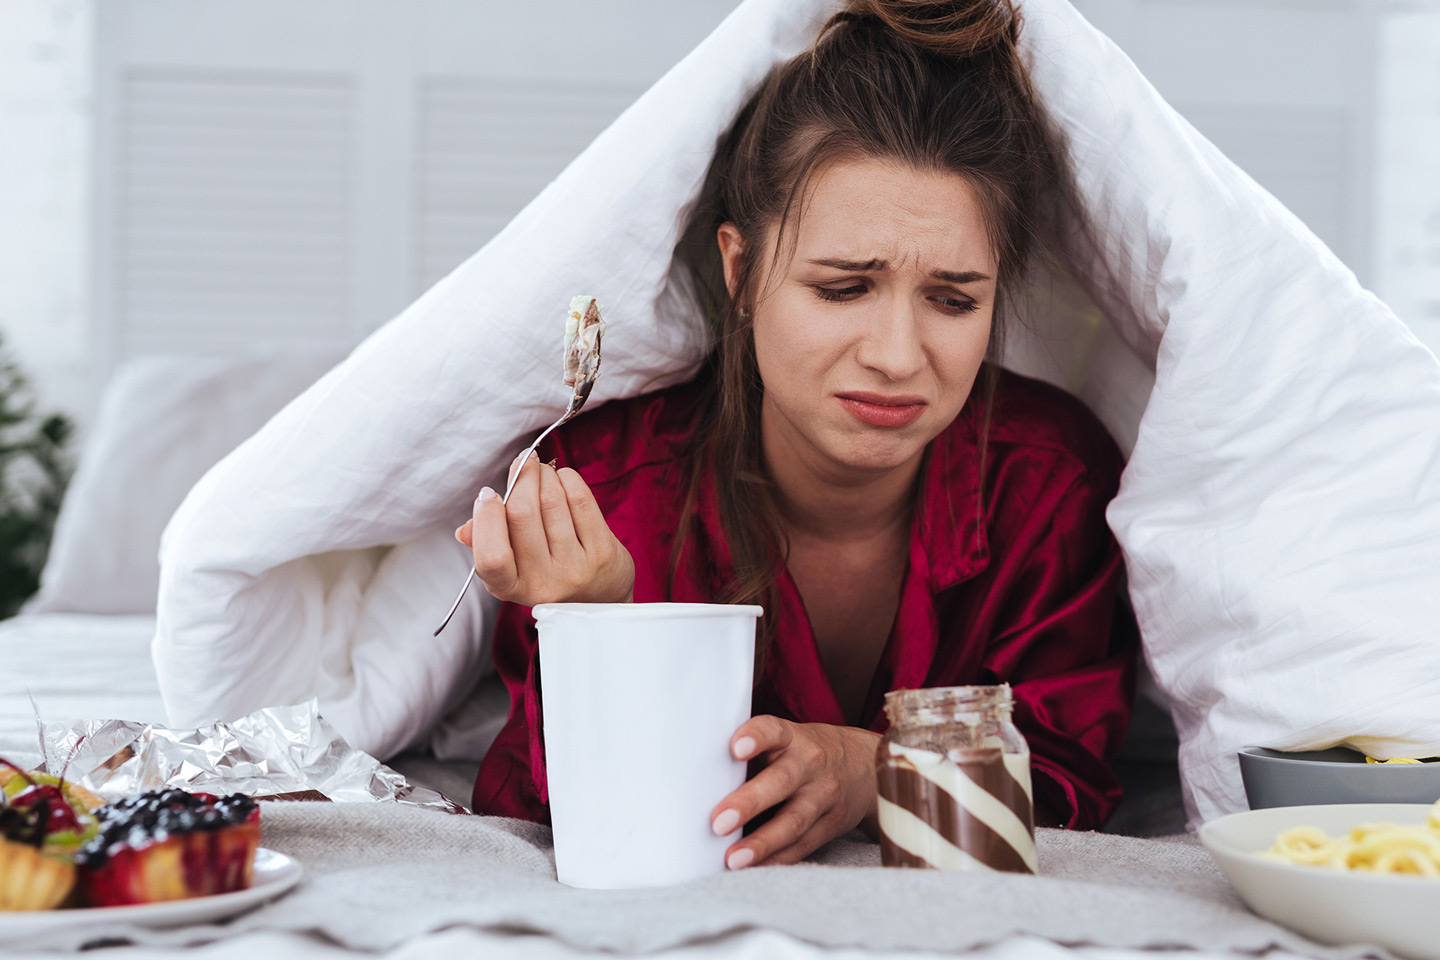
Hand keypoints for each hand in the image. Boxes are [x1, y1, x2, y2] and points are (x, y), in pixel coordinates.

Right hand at [455, 450, 634, 605]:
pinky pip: (581, 501)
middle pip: (523, 515)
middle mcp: (544, 583)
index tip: (488, 493)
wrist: (600, 596)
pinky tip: (563, 478)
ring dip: (544, 474)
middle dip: (521, 478)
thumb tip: (465, 529)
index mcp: (511, 587)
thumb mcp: (512, 568)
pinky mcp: (602, 552)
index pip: (492, 556)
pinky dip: (568, 479)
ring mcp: (576, 568)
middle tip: (523, 462)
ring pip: (552, 502)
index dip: (487, 518)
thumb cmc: (547, 572)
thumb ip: (485, 546)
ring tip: (542, 469)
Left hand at [709, 715, 879, 868]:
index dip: (755, 737)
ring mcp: (824, 796)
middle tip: (717, 822)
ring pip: (793, 821)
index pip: (773, 731)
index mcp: (793, 738)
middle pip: (781, 782)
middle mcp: (810, 764)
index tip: (735, 748)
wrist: (866, 766)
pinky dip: (777, 859)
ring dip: (762, 842)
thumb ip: (752, 753)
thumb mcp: (786, 739)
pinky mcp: (831, 824)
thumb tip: (699, 777)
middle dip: (749, 803)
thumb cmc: (805, 752)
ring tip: (733, 859)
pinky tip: (753, 869)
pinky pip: (802, 846)